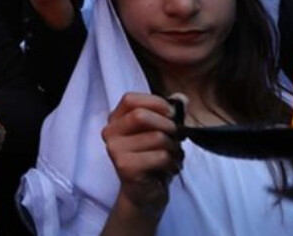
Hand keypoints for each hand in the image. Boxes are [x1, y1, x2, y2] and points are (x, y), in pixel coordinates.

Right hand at [102, 93, 182, 216]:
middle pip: (141, 116)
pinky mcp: (125, 167)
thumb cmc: (153, 160)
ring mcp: (115, 150)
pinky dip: (173, 163)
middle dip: (168, 126)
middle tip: (176, 138)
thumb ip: (169, 114)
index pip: (130, 99)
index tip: (171, 114)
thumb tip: (182, 98)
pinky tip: (168, 169)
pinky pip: (160, 156)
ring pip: (157, 138)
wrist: (144, 194)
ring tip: (172, 158)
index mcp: (116, 120)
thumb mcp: (161, 132)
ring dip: (174, 149)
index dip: (155, 102)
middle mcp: (110, 133)